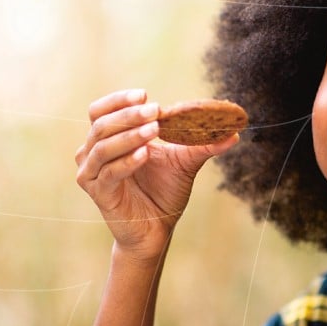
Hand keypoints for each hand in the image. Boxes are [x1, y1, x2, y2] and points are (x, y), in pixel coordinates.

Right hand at [75, 89, 238, 260]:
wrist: (156, 230)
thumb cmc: (164, 193)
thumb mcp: (184, 162)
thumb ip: (202, 144)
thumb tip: (234, 131)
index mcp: (108, 139)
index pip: (101, 111)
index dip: (120, 101)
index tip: (145, 95)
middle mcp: (93, 153)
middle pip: (101, 124)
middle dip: (129, 115)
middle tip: (155, 110)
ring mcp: (92, 174)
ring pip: (103, 147)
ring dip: (129, 136)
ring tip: (153, 130)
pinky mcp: (98, 193)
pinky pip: (109, 173)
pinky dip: (127, 162)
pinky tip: (146, 154)